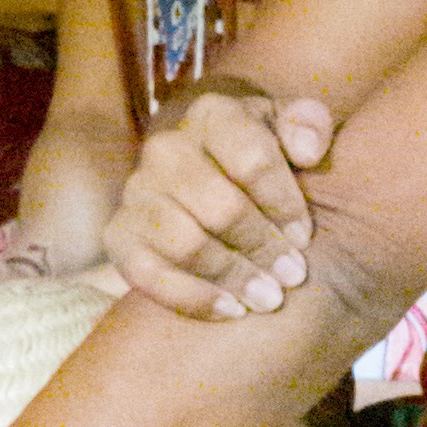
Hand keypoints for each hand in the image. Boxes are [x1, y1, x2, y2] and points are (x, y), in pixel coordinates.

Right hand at [104, 82, 334, 317]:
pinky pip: (148, 274)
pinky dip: (191, 298)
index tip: (305, 236)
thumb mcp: (287, 129)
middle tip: (293, 276)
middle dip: (263, 246)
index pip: (252, 160)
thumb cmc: (259, 156)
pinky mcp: (119, 235)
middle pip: (220, 207)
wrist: (207, 175)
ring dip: (232, 275)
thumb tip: (306, 151)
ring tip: (268, 299)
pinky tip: (230, 311)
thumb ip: (308, 125)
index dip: (284, 203)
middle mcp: (166, 149)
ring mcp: (137, 191)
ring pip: (186, 243)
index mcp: (213, 116)